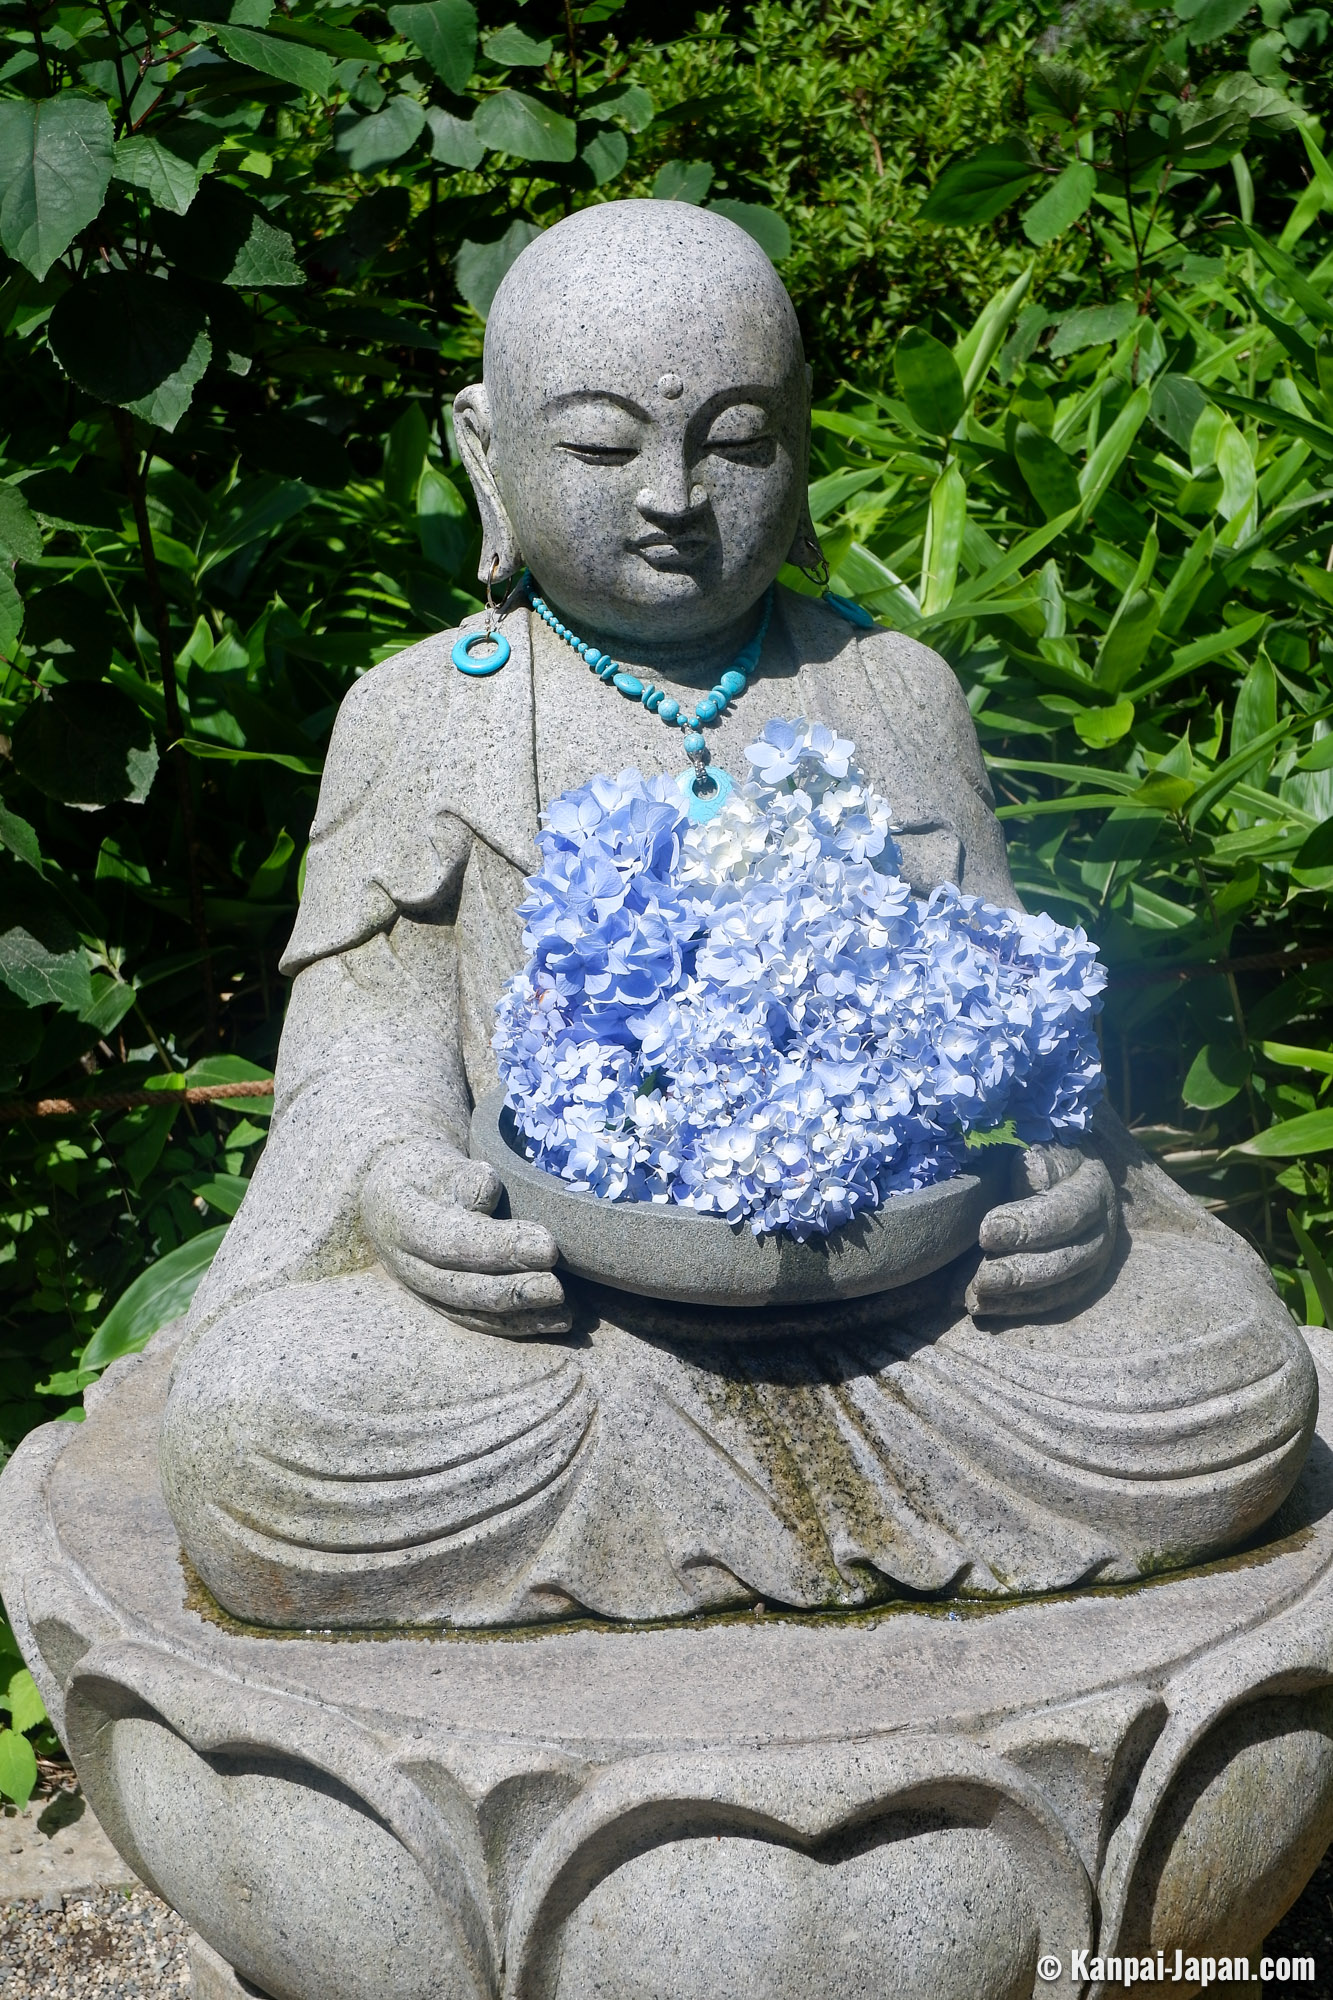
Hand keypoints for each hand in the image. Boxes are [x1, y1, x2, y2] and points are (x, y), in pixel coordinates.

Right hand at [360, 1140, 569, 1337]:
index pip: (451, 1241)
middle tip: (557, 1288)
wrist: (396, 1191)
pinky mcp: (440, 1303)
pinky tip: (553, 1323)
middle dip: (512, 1291)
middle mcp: (406, 1264)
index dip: (499, 1248)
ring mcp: (421, 1289)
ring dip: (518, 1316)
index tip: (547, 1246)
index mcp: (401, 1221)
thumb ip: (460, 1175)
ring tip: (563, 1316)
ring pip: (470, 1311)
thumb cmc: (424, 1170)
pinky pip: (477, 1320)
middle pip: (460, 1287)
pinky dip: (516, 1325)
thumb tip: (487, 1188)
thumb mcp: (434, 1160)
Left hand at [966, 1143, 1116, 1318]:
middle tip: (982, 1278)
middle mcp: (1104, 1223)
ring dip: (1019, 1297)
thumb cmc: (1031, 1150)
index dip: (1030, 1225)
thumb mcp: (1031, 1140)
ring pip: (1067, 1286)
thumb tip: (1033, 1172)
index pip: (1069, 1209)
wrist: (1047, 1165)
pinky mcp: (1080, 1278)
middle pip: (1073, 1257)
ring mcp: (1097, 1255)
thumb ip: (1032, 1156)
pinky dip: (1018, 1308)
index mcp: (1091, 1182)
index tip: (985, 1231)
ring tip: (975, 1298)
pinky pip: (1056, 1302)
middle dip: (1023, 1271)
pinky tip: (984, 1308)